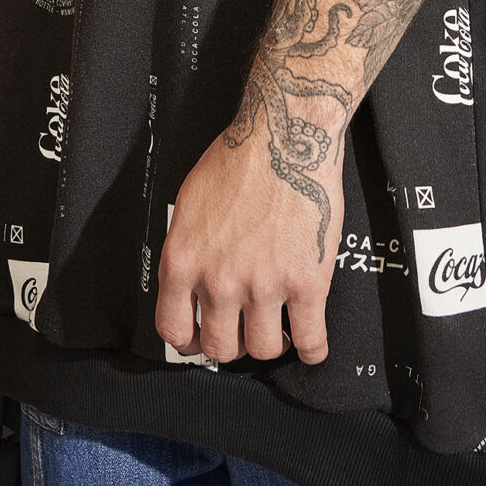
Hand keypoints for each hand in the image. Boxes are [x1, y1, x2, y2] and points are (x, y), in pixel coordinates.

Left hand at [155, 126, 342, 364]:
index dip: (189, 342)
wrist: (286, 136)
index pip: (173, 330)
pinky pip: (311, 340)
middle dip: (233, 344)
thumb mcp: (190, 204)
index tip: (201, 340)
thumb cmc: (240, 159)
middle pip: (221, 349)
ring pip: (265, 349)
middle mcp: (220, 281)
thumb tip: (191, 279)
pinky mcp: (307, 283)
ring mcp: (264, 286)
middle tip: (244, 330)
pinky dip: (312, 349)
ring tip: (279, 329)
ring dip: (272, 344)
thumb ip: (189, 249)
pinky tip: (311, 342)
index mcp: (184, 261)